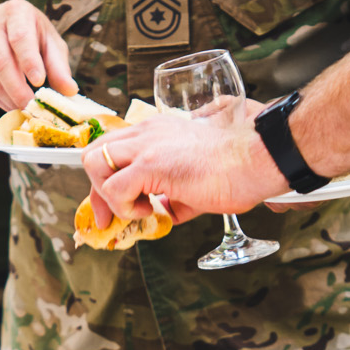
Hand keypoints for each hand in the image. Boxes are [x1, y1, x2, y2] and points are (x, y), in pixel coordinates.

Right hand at [0, 0, 74, 111]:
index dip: (29, 61)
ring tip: (24, 110)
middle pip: (1, 61)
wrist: (0, 27)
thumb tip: (70, 91)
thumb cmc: (31, 34)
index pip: (20, 38)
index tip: (39, 82)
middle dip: (17, 89)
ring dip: (8, 98)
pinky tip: (11, 104)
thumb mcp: (49, 43)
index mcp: (16, 12)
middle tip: (31, 107)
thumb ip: (59, 66)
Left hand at [80, 109, 288, 226]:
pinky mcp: (152, 164)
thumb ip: (173, 196)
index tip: (109, 206)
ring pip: (94, 165)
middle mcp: (146, 133)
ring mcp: (147, 146)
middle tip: (109, 218)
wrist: (257, 161)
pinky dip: (124, 207)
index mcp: (155, 132)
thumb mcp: (194, 183)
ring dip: (107, 196)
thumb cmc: (235, 170)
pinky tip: (148, 211)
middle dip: (95, 190)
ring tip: (137, 210)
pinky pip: (114, 188)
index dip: (102, 179)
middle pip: (93, 154)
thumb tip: (164, 214)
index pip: (110, 149)